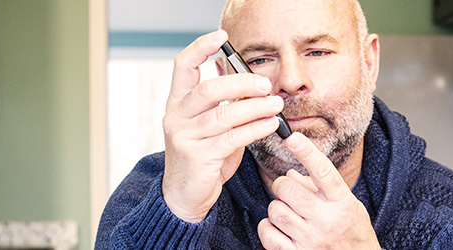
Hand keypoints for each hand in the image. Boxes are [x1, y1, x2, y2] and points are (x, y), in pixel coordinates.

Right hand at [162, 30, 283, 222]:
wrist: (185, 196)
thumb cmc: (203, 156)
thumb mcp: (212, 126)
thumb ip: (225, 104)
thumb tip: (250, 80)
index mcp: (177, 103)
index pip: (182, 66)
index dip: (200, 48)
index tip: (221, 37)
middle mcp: (176, 117)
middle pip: (208, 90)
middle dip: (240, 83)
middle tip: (265, 84)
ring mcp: (184, 137)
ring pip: (224, 115)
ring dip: (255, 107)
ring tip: (276, 104)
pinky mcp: (198, 157)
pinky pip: (232, 138)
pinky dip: (255, 129)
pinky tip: (270, 124)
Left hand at [257, 133, 379, 249]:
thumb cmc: (352, 230)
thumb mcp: (345, 203)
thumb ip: (319, 187)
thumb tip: (289, 174)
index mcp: (342, 202)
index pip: (323, 172)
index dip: (307, 152)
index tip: (292, 138)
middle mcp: (327, 221)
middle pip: (288, 190)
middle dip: (282, 186)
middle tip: (288, 191)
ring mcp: (311, 240)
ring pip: (275, 210)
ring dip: (277, 207)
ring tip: (289, 212)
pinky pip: (268, 233)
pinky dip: (268, 227)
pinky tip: (280, 228)